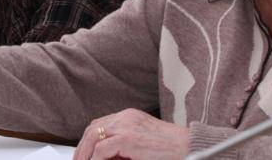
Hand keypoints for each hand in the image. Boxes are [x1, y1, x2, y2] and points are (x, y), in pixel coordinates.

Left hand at [73, 108, 189, 159]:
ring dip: (84, 154)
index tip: (83, 155)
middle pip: (93, 128)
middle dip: (82, 147)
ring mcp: (126, 126)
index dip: (88, 140)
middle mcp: (126, 117)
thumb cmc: (171, 148)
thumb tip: (104, 157)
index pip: (100, 124)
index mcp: (130, 116)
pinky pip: (101, 150)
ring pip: (93, 137)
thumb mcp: (142, 145)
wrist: (189, 146)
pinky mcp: (128, 138)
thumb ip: (124, 147)